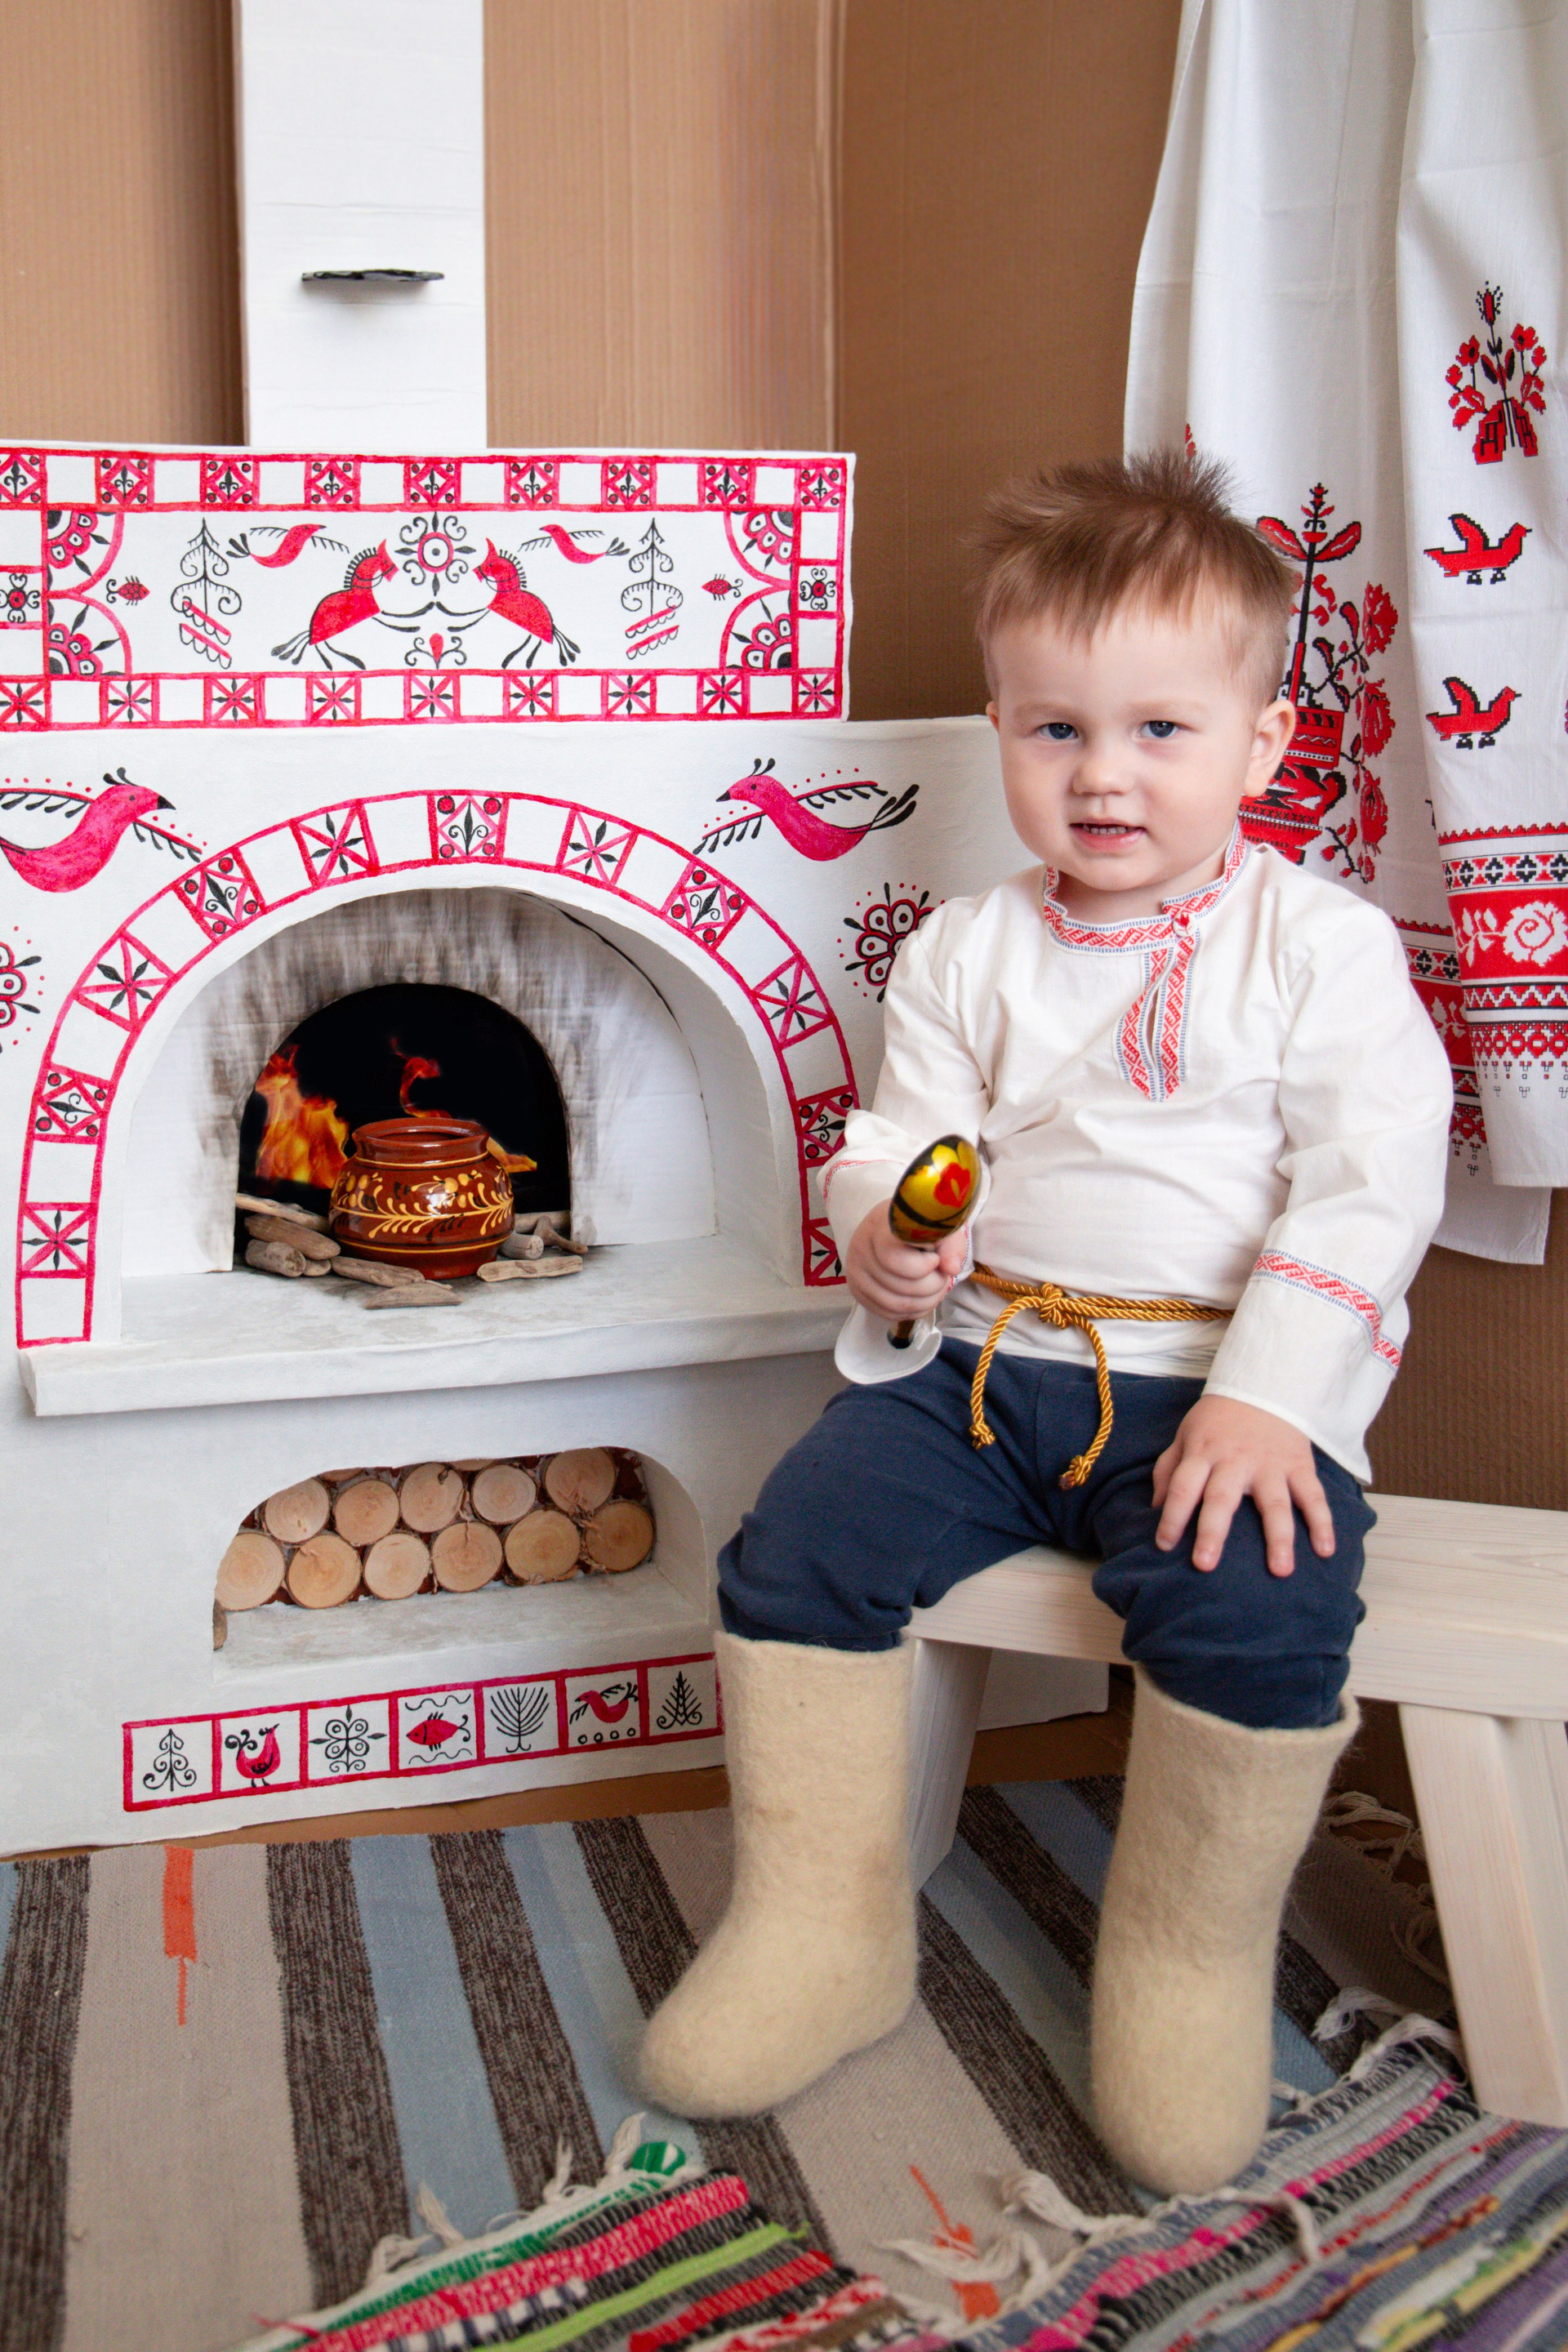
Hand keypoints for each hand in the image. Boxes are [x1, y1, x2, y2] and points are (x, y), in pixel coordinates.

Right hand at [846, 1205, 968, 1324]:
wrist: (892, 1225)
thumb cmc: (920, 1224)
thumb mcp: (941, 1227)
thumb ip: (950, 1245)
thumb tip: (951, 1269)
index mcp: (880, 1226)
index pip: (894, 1259)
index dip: (923, 1266)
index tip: (934, 1257)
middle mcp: (861, 1249)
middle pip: (901, 1286)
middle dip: (934, 1286)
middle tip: (942, 1274)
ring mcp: (856, 1273)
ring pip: (897, 1305)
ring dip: (927, 1302)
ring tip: (937, 1286)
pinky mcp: (857, 1292)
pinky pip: (889, 1313)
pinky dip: (913, 1311)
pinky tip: (923, 1296)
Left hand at [1151, 1395, 1334, 1577]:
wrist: (1264, 1385)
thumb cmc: (1218, 1420)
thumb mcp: (1185, 1435)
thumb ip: (1168, 1469)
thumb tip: (1155, 1508)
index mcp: (1203, 1453)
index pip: (1184, 1487)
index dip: (1172, 1517)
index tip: (1164, 1546)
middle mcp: (1235, 1461)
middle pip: (1222, 1499)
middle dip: (1212, 1533)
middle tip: (1205, 1565)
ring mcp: (1271, 1465)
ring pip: (1275, 1504)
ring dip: (1279, 1538)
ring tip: (1281, 1570)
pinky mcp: (1299, 1466)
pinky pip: (1313, 1496)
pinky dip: (1323, 1523)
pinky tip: (1326, 1550)